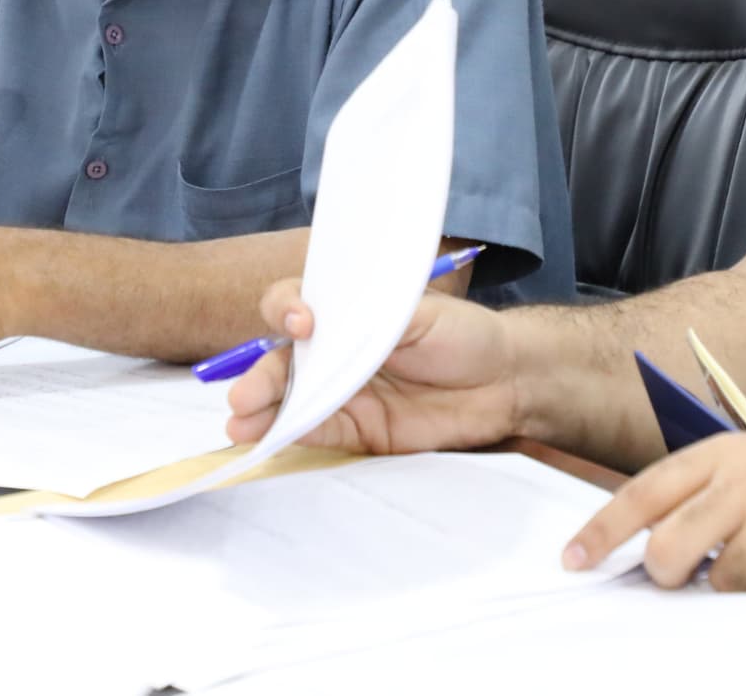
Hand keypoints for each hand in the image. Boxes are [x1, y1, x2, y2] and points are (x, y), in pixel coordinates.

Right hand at [224, 282, 523, 454]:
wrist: (505, 382)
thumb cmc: (464, 334)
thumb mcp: (419, 311)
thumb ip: (373, 318)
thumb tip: (326, 326)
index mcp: (347, 311)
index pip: (298, 305)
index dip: (288, 311)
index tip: (302, 324)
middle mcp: (336, 350)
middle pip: (285, 360)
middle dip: (261, 378)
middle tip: (243, 398)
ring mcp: (345, 392)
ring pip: (294, 399)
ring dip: (263, 411)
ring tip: (239, 425)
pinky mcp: (359, 430)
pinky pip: (319, 432)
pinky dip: (292, 434)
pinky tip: (266, 439)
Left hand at [564, 433, 745, 590]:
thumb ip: (706, 500)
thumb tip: (647, 554)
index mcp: (725, 453)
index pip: (645, 492)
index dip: (602, 531)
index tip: (572, 561)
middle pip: (670, 549)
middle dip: (669, 576)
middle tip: (685, 577)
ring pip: (721, 584)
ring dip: (739, 588)